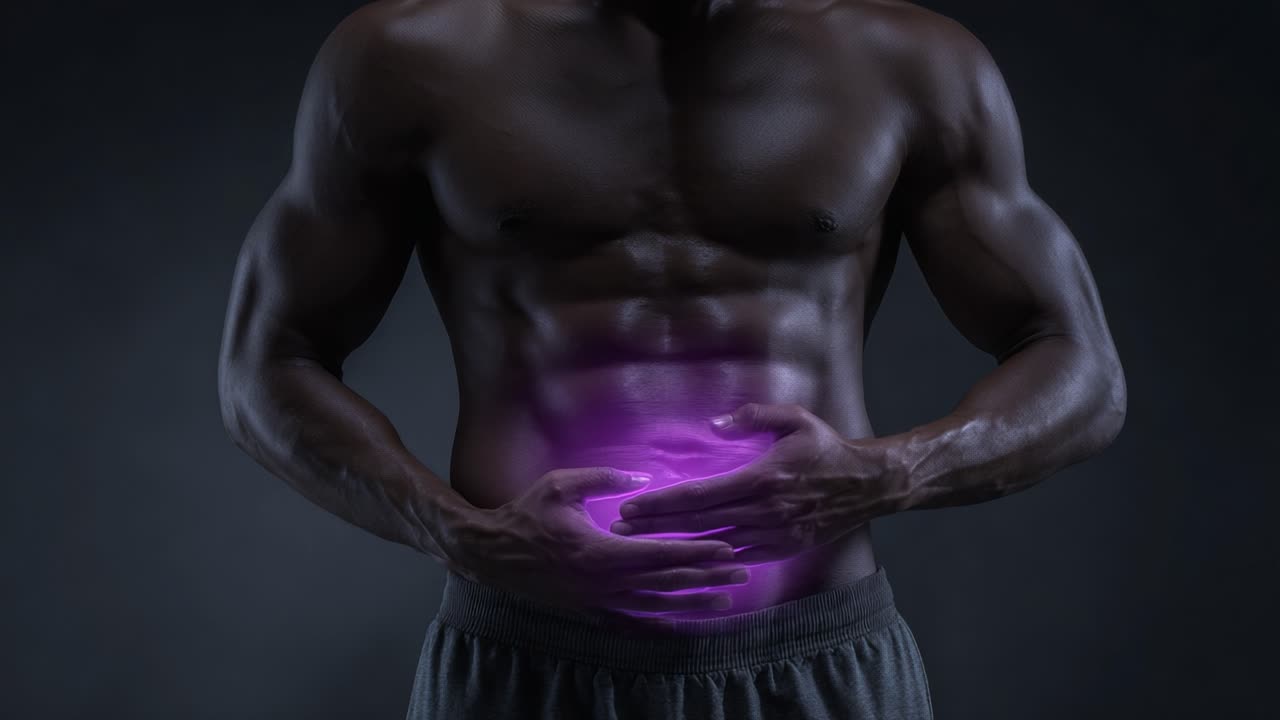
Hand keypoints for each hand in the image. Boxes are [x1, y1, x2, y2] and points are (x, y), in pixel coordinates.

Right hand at [445, 466, 751, 620]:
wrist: (491, 553)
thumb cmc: (526, 513)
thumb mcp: (562, 485)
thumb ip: (604, 479)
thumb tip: (642, 477)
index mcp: (602, 550)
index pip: (661, 554)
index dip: (697, 553)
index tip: (728, 548)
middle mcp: (605, 582)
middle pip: (667, 583)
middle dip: (707, 577)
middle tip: (742, 572)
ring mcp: (598, 601)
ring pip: (655, 606)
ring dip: (692, 603)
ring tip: (725, 599)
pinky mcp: (590, 611)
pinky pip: (631, 622)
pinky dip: (660, 623)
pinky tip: (681, 624)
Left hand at [611, 403, 903, 563]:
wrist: (867, 484)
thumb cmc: (826, 447)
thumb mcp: (794, 418)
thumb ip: (754, 416)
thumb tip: (715, 424)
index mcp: (760, 478)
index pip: (699, 494)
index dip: (662, 502)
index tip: (632, 505)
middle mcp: (764, 511)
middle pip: (698, 523)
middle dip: (656, 526)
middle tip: (621, 528)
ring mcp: (774, 534)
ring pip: (715, 544)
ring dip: (677, 545)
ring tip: (642, 545)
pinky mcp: (784, 549)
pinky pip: (740, 557)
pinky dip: (712, 559)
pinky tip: (687, 559)